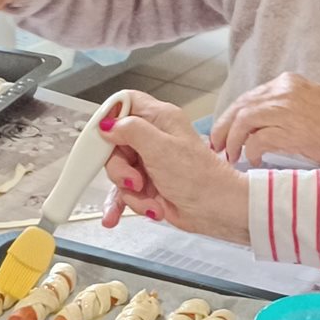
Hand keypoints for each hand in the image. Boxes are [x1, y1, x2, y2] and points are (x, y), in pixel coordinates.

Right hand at [98, 92, 249, 242]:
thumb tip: (108, 124)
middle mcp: (154, 138)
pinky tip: (114, 216)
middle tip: (134, 179)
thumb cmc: (201, 179)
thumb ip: (131, 131)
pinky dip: (122, 204)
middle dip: (119, 168)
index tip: (102, 137)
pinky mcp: (148, 185)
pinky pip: (124, 192)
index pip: (125, 104)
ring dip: (128, 191)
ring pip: (118, 171)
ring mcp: (150, 162)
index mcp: (160, 119)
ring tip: (147, 197)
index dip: (110, 117)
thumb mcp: (161, 148)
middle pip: (114, 143)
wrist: (216, 211)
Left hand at [211, 74, 319, 171]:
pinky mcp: (292, 130)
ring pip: (244, 121)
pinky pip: (258, 140)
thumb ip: (282, 110)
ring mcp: (287, 109)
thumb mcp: (309, 105)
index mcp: (288, 83)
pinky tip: (253, 161)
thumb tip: (254, 129)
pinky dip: (251, 151)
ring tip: (232, 157)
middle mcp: (284, 91)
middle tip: (218, 147)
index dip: (231, 117)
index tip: (223, 133)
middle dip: (224, 129)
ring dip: (233, 142)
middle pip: (240, 107)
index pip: (248, 98)